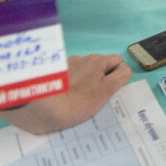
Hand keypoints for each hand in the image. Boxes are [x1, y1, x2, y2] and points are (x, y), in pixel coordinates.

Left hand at [0, 54, 130, 134]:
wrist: (42, 107)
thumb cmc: (77, 102)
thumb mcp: (106, 91)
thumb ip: (120, 77)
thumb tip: (123, 69)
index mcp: (99, 61)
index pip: (118, 63)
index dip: (117, 77)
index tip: (109, 92)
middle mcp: (84, 58)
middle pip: (100, 66)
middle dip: (100, 78)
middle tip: (93, 97)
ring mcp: (68, 64)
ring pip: (84, 71)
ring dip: (84, 81)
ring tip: (76, 98)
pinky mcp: (55, 72)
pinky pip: (70, 76)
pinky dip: (70, 84)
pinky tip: (64, 96)